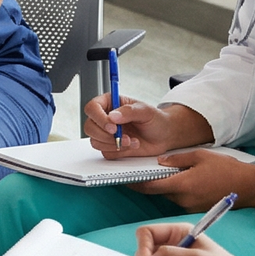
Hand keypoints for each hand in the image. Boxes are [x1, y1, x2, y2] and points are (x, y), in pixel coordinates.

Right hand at [83, 95, 212, 156]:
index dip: (98, 118)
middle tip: (122, 137)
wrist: (164, 136)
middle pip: (90, 127)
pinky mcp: (110, 147)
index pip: (92, 108)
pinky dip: (118, 151)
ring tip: (131, 141)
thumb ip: (129, 111)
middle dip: (105, 135)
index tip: (112, 127)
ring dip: (113, 144)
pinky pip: (104, 152)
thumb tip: (112, 116)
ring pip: (95, 141)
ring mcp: (106, 133)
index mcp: (110, 103)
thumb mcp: (146, 111)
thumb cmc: (156, 119)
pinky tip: (131, 146)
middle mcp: (105, 118)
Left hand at [131, 148, 254, 210]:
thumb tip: (160, 162)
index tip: (125, 178)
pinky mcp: (197, 209)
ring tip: (163, 173)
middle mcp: (184, 199)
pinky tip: (180, 181)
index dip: (136, 182)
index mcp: (183, 185)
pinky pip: (180, 199)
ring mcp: (190, 206)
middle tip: (140, 171)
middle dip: (150, 182)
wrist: (250, 187)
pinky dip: (177, 191)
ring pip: (169, 195)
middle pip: (159, 191)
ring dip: (165, 186)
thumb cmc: (228, 169)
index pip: (151, 186)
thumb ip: (177, 159)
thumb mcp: (201, 156)